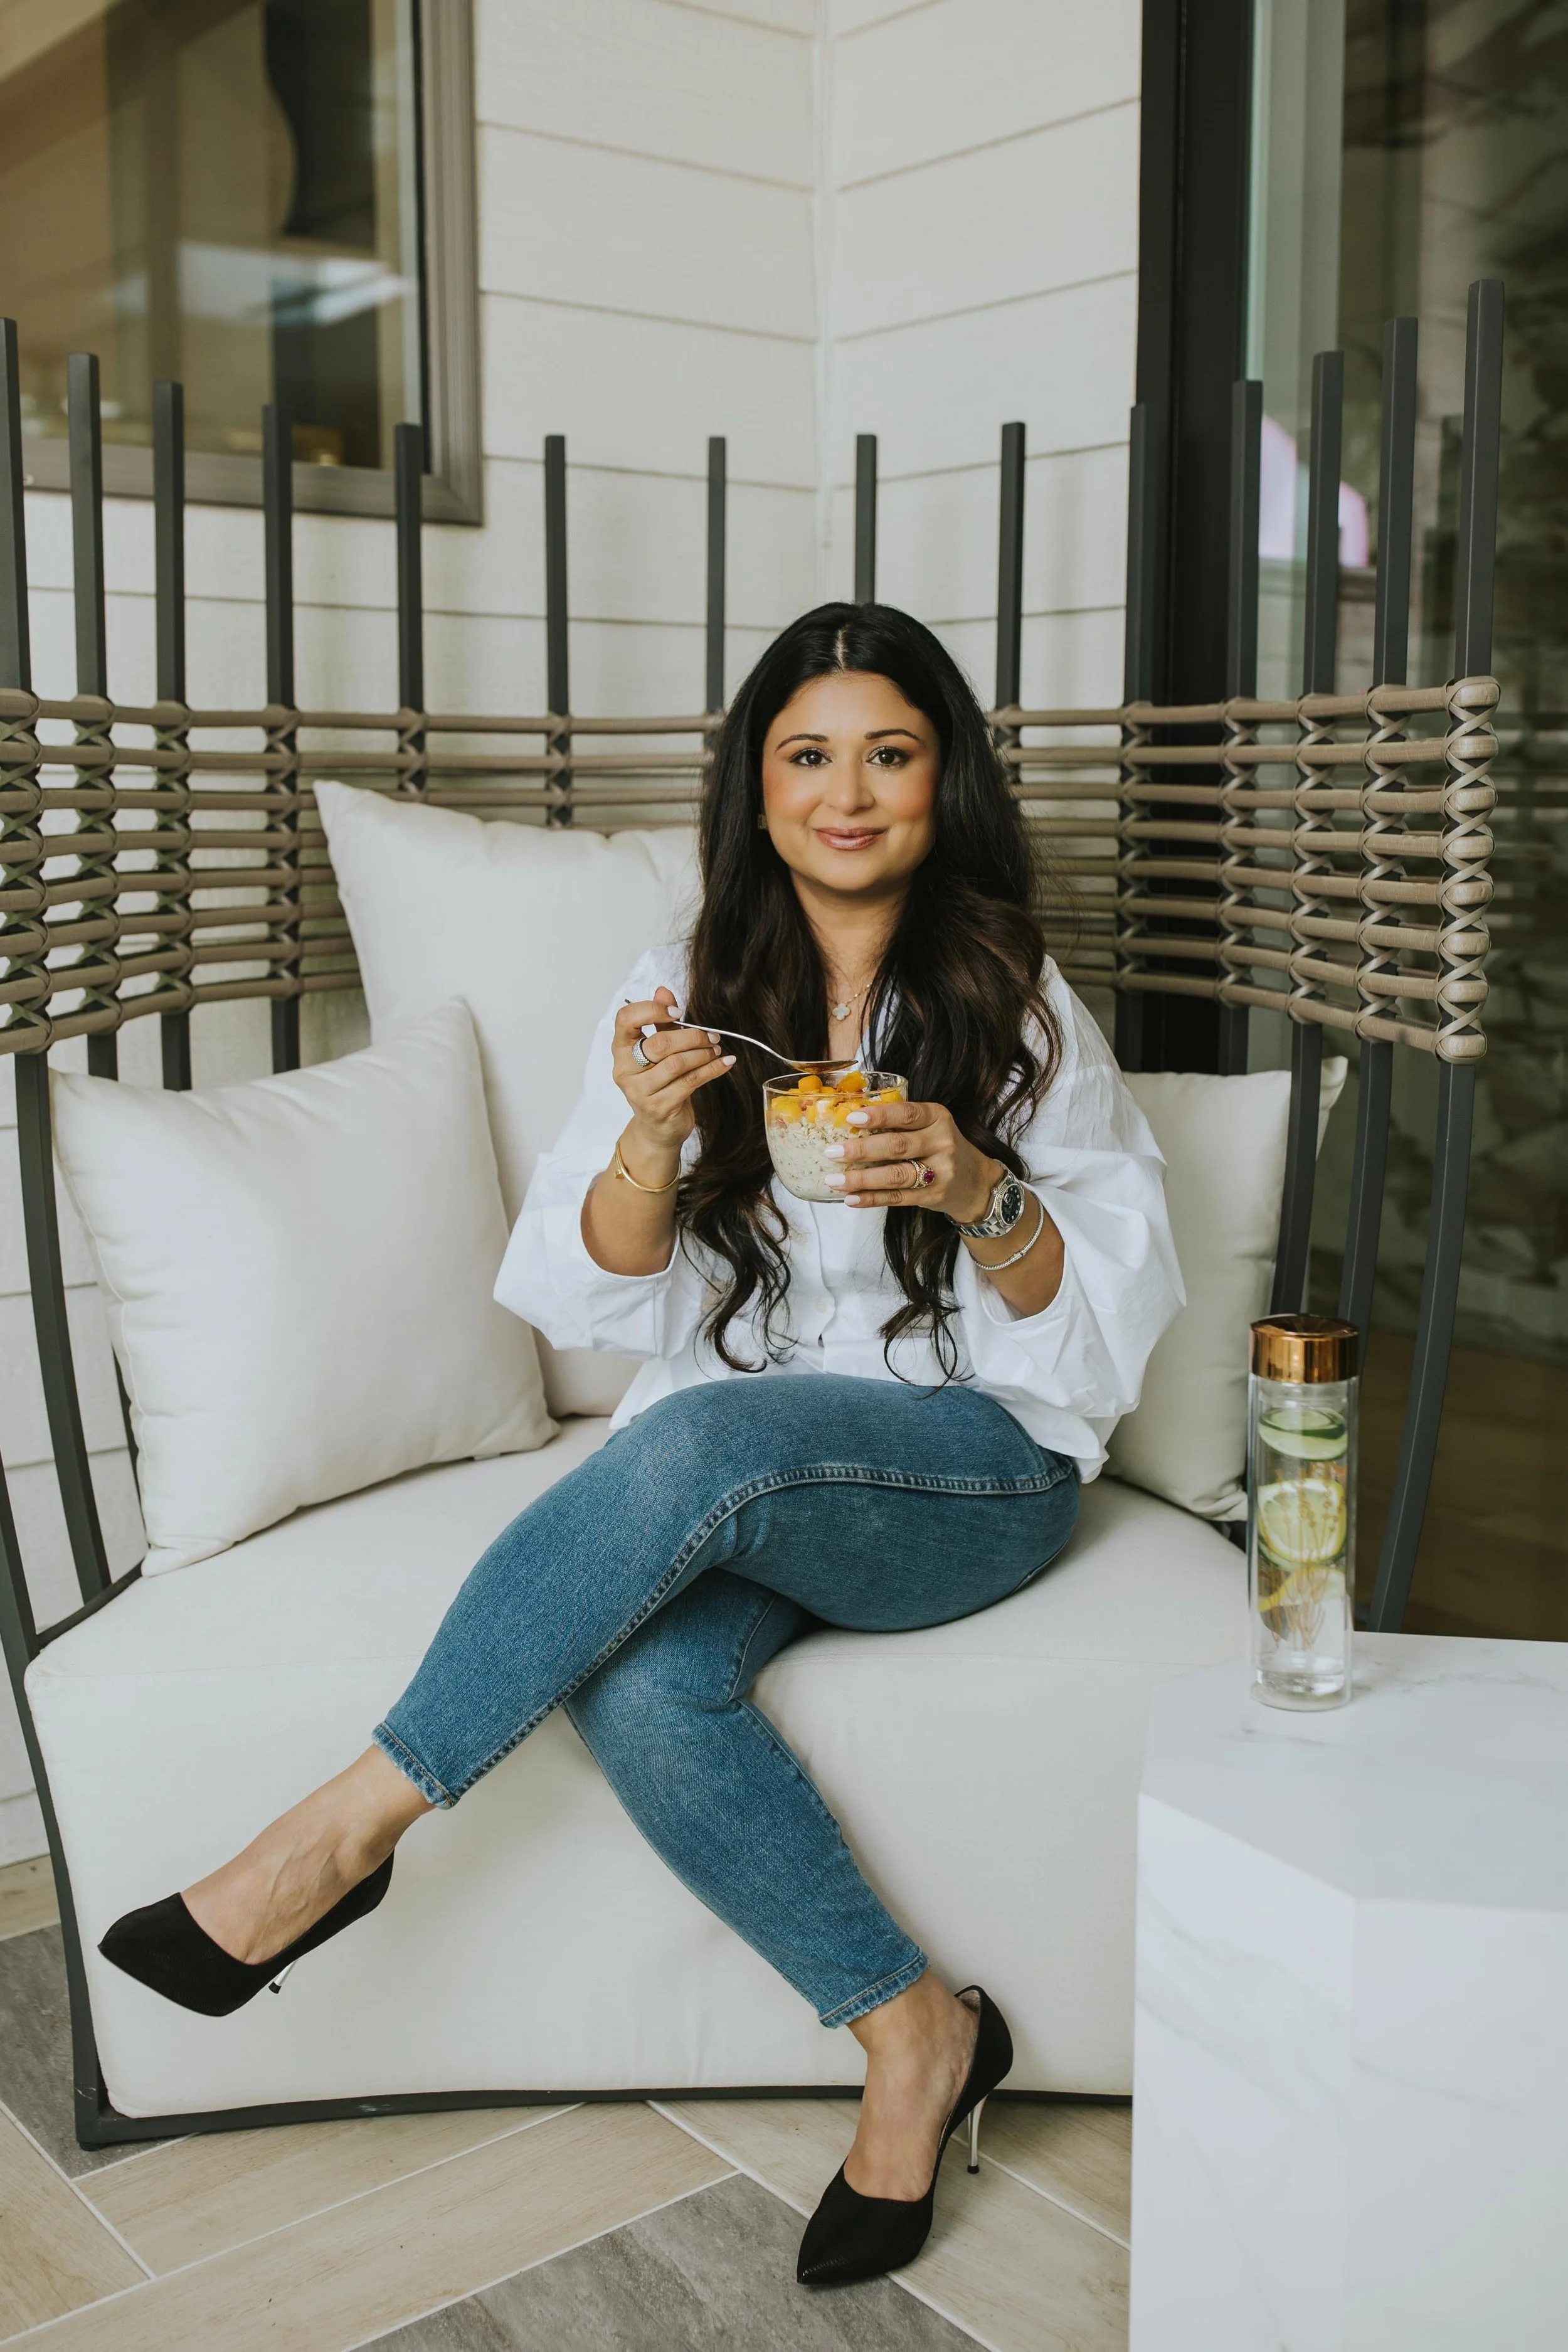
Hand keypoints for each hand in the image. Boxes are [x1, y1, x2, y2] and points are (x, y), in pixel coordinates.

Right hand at [612, 988, 734, 1170]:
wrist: (657, 1129)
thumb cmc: (659, 1085)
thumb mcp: (658, 1052)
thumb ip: (660, 1023)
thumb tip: (663, 991)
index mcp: (621, 1050)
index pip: (625, 1020)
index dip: (652, 1010)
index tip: (677, 1013)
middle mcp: (625, 1070)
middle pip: (660, 1043)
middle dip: (691, 1036)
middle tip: (712, 1036)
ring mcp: (640, 1091)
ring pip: (677, 1063)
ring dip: (703, 1053)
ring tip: (716, 1050)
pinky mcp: (659, 1107)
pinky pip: (691, 1082)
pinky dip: (712, 1069)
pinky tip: (724, 1063)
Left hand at [823, 1095, 1000, 1221]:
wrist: (976, 1182)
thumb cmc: (940, 1147)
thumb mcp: (930, 1126)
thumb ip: (900, 1123)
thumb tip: (848, 1122)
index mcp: (938, 1118)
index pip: (907, 1114)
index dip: (879, 1116)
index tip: (851, 1118)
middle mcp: (941, 1143)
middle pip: (897, 1146)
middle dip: (862, 1150)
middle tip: (832, 1152)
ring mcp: (940, 1172)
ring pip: (896, 1176)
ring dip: (862, 1179)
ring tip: (834, 1180)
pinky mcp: (933, 1196)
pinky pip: (897, 1198)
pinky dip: (872, 1199)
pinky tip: (851, 1198)